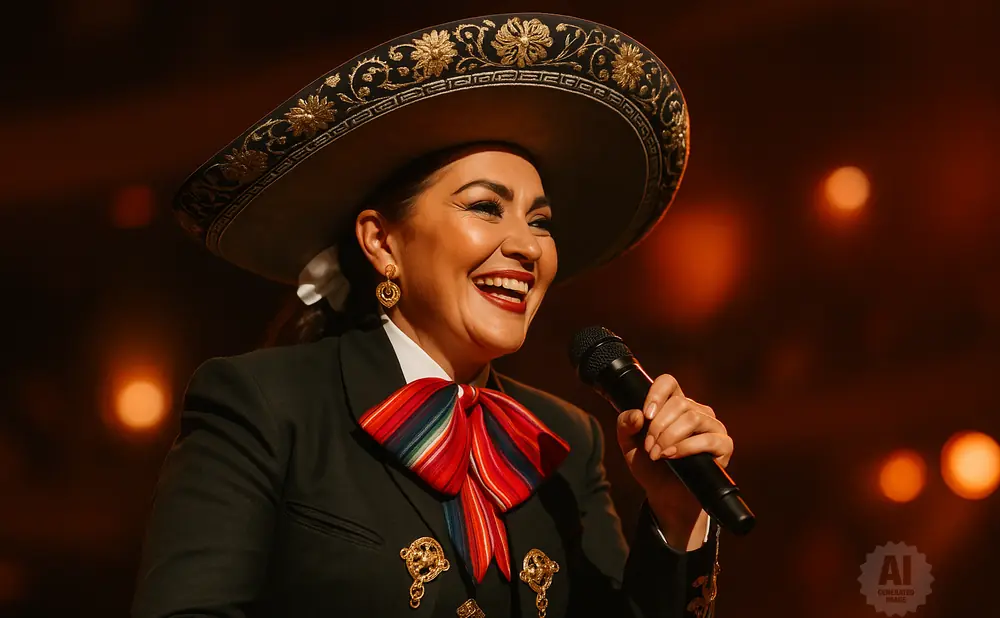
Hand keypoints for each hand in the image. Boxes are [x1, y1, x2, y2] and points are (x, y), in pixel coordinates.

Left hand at [615, 374, 732, 547]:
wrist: (664, 495)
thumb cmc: (650, 466)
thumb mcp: (629, 445)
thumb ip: (625, 425)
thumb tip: (638, 415)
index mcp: (674, 404)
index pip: (668, 382)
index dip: (656, 394)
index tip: (645, 416)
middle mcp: (696, 411)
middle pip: (679, 402)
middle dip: (658, 427)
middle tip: (649, 448)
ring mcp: (713, 427)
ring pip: (692, 418)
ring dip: (670, 437)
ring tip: (658, 455)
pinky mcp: (724, 446)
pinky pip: (710, 439)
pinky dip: (687, 447)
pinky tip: (672, 456)